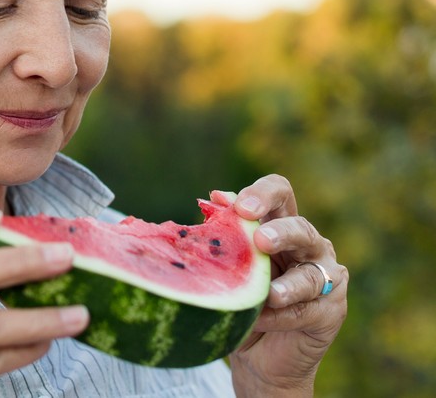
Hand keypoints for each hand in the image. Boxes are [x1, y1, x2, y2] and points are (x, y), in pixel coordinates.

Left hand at [227, 174, 347, 396]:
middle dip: (281, 232)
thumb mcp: (229, 266)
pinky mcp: (332, 311)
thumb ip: (228, 233)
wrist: (257, 354)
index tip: (240, 207)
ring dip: (289, 284)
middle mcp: (309, 245)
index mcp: (281, 224)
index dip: (264, 193)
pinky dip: (282, 316)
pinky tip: (262, 320)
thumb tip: (216, 197)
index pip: (281, 193)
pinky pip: (308, 310)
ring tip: (270, 294)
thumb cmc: (241, 299)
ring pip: (312, 273)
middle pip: (301, 228)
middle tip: (260, 239)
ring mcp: (326, 277)